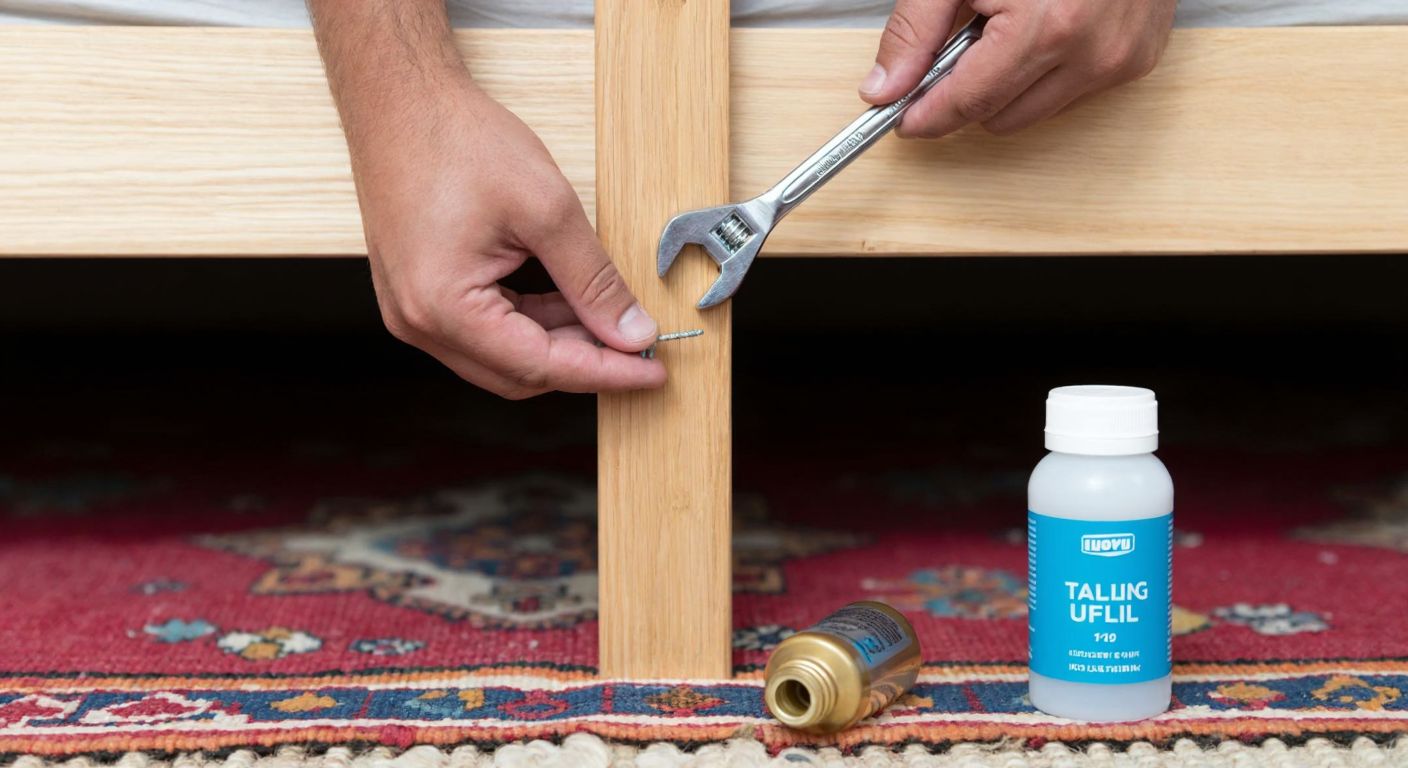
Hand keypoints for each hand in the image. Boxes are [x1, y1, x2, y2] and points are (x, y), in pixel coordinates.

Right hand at [353, 79, 665, 398]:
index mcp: (443, 307)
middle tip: (639, 347)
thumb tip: (631, 332)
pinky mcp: (418, 296)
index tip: (653, 374)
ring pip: (503, 358)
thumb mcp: (547, 210)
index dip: (606, 373)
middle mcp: (419, 322)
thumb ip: (594, 281)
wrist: (399, 100)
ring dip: (559, 345)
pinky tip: (569, 304)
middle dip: (584, 363)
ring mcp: (413, 312)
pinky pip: (483, 332)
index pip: (541, 366)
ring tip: (609, 321)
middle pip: (519, 374)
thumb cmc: (456, 140)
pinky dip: (531, 324)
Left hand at [861, 0, 1175, 136]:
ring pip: (1034, 112)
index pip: (968, 104)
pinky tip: (1045, 24)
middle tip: (960, 42)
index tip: (899, 116)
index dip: (925, 116)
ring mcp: (1120, 59)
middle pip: (998, 118)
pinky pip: (1072, 92)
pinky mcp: (1138, 59)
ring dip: (1009, 82)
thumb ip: (916, 30)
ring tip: (1009, 23)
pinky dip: (1048, 69)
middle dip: (968, 91)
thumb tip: (884, 87)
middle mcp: (1091, 53)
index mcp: (1046, 29)